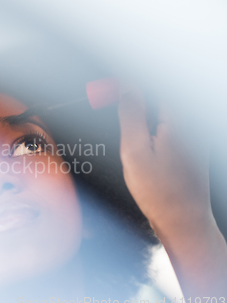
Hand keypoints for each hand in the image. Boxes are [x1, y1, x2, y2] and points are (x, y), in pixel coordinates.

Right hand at [118, 87, 226, 302]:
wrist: (183, 221)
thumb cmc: (161, 193)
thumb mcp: (135, 151)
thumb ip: (131, 115)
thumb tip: (127, 88)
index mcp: (179, 120)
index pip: (152, 86)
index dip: (128, 82)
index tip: (109, 85)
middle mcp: (191, 123)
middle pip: (159, 96)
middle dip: (133, 93)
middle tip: (109, 97)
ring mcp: (194, 134)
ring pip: (163, 109)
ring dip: (141, 107)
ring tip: (119, 112)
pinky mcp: (191, 145)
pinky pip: (168, 122)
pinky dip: (150, 121)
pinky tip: (137, 132)